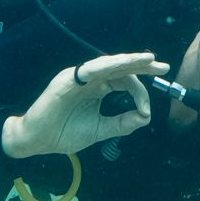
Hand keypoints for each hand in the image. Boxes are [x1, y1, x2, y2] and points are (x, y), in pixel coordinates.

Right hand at [2, 52, 165, 158]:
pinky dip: (104, 66)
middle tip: (162, 66)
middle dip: (142, 65)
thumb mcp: (100, 129)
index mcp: (99, 89)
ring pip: (107, 64)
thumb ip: (122, 123)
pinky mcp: (67, 80)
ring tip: (146, 59)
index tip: (146, 110)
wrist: (37, 141)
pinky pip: (88, 70)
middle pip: (120, 68)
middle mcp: (91, 80)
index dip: (139, 92)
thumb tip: (146, 116)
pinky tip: (119, 65)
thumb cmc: (64, 133)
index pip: (125, 82)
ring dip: (127, 60)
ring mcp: (79, 78)